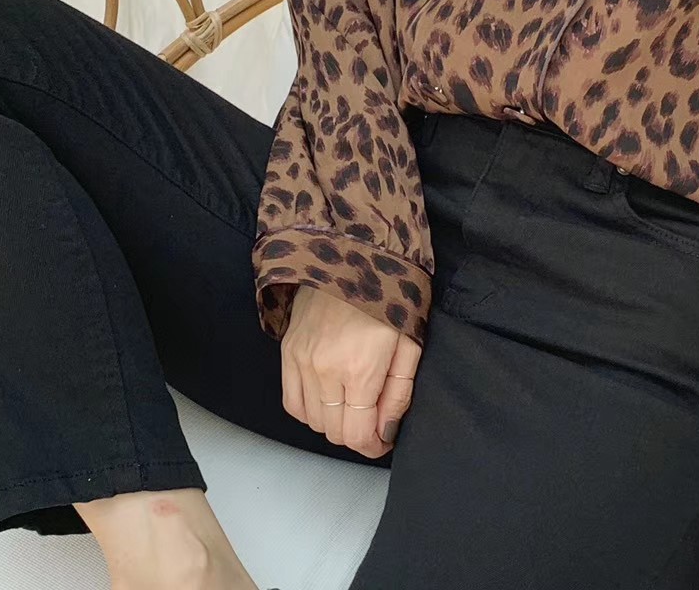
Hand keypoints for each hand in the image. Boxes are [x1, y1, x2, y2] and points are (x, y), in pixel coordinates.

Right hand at [281, 285, 420, 458]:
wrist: (354, 252)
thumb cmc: (390, 297)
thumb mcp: (409, 345)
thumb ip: (397, 394)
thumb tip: (386, 432)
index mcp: (359, 370)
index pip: (355, 435)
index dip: (372, 446)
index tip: (384, 439)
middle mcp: (323, 371)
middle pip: (333, 432)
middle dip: (356, 435)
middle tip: (373, 421)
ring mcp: (301, 361)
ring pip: (312, 420)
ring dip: (334, 423)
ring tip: (353, 406)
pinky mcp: (288, 350)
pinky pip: (291, 400)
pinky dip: (309, 410)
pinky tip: (327, 399)